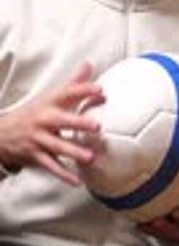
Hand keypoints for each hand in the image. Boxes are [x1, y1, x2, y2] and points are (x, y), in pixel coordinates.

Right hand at [0, 63, 103, 184]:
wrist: (2, 132)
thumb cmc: (35, 112)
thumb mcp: (51, 96)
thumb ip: (72, 83)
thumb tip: (89, 65)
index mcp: (49, 102)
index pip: (68, 93)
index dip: (84, 90)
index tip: (101, 89)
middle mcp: (44, 119)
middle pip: (62, 120)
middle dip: (79, 123)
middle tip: (97, 126)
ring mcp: (39, 138)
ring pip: (57, 146)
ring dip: (74, 152)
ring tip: (91, 157)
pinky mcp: (35, 155)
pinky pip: (51, 166)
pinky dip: (64, 174)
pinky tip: (77, 181)